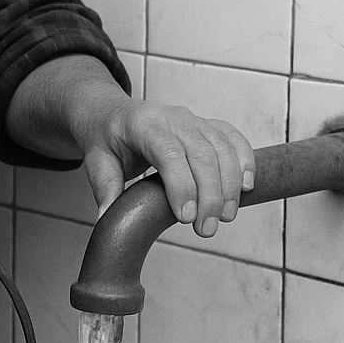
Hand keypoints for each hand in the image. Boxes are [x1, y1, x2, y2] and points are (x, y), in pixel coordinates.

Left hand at [76, 92, 255, 237]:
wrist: (114, 113)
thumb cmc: (107, 137)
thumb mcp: (97, 160)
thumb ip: (105, 188)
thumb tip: (108, 219)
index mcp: (143, 125)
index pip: (168, 152)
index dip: (182, 185)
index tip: (186, 217)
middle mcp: (172, 118)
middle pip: (202, 154)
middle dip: (210, 195)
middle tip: (207, 229)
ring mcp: (193, 120)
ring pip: (221, 148)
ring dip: (229, 185)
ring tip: (226, 217)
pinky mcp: (207, 126)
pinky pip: (233, 138)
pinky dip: (244, 160)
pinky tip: (246, 186)